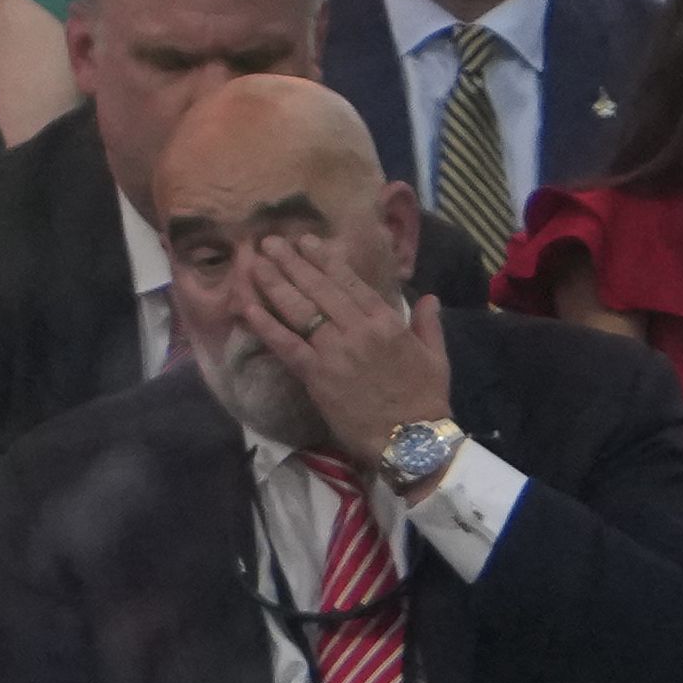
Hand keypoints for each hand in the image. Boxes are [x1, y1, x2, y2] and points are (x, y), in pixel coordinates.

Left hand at [237, 230, 458, 464]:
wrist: (411, 441)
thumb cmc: (426, 399)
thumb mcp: (436, 358)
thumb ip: (428, 324)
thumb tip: (429, 297)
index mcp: (387, 323)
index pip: (351, 283)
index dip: (326, 260)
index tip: (307, 241)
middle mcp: (358, 331)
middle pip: (318, 289)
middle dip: (292, 263)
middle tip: (270, 242)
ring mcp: (334, 351)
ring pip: (299, 310)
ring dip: (274, 284)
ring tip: (255, 262)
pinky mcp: (316, 374)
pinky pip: (285, 344)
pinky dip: (265, 324)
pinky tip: (246, 307)